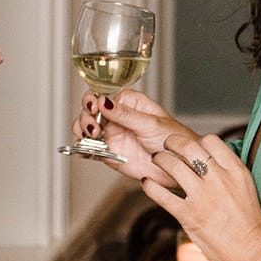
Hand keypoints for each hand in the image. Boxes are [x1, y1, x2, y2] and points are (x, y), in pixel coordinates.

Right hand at [70, 89, 185, 188]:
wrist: (178, 165)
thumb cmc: (172, 138)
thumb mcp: (149, 123)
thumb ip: (124, 114)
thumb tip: (104, 101)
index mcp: (127, 103)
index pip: (102, 95)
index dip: (93, 100)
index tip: (94, 108)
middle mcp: (116, 117)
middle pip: (89, 111)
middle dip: (86, 117)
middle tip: (93, 127)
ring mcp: (111, 134)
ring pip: (85, 129)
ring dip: (81, 131)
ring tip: (91, 137)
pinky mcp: (108, 153)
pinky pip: (89, 149)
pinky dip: (82, 149)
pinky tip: (85, 150)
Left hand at [138, 130, 260, 260]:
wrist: (254, 251)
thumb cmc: (251, 223)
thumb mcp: (246, 188)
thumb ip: (228, 172)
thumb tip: (210, 162)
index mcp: (235, 170)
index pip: (211, 141)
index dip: (195, 140)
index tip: (187, 145)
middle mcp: (219, 178)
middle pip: (189, 146)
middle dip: (172, 142)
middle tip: (165, 145)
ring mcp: (203, 196)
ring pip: (172, 165)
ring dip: (160, 159)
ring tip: (156, 160)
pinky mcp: (189, 215)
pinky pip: (162, 195)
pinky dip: (150, 186)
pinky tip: (147, 183)